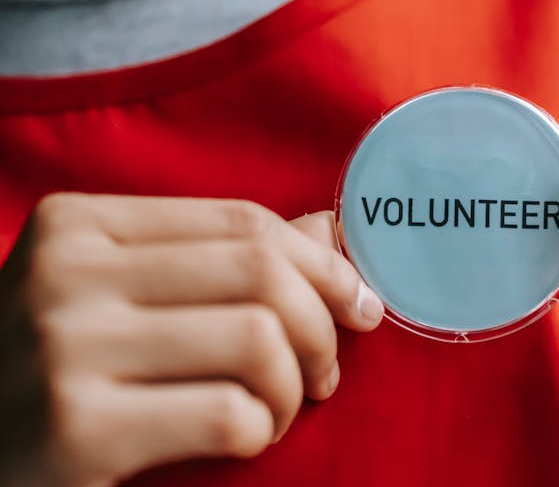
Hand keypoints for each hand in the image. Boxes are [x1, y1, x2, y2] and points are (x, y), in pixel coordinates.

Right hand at [0, 194, 383, 486]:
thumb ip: (218, 259)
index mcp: (79, 224)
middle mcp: (65, 273)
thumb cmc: (59, 368)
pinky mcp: (77, 431)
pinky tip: (244, 439)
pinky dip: (261, 431)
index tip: (358, 303)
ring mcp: (65, 349)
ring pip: (259, 341)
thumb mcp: (119, 296)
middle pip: (261, 274)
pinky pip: (230, 413)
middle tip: (324, 371)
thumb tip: (328, 228)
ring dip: (294, 387)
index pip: (243, 223)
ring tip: (278, 410)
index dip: (322, 264)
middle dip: (321, 328)